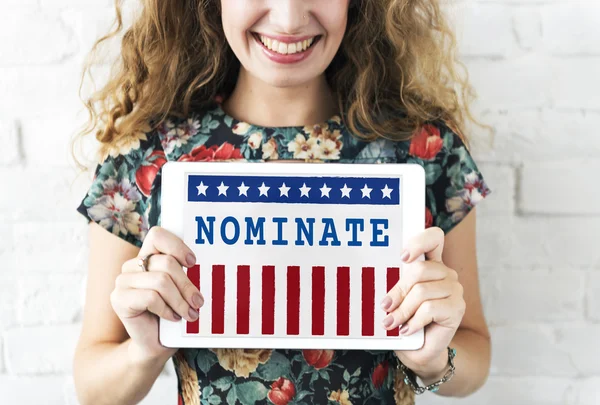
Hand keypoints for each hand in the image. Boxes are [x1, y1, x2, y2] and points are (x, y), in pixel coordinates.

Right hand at [109, 226, 203, 363]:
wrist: (154, 345)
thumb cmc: (172, 314)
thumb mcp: (181, 290)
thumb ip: (184, 273)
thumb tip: (203, 265)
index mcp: (147, 257)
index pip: (157, 235)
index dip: (177, 245)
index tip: (192, 263)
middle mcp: (132, 265)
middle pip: (166, 263)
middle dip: (187, 285)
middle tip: (198, 302)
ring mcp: (122, 281)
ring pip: (160, 281)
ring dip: (180, 300)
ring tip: (189, 313)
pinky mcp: (118, 299)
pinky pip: (150, 297)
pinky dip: (166, 309)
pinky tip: (172, 318)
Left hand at [380, 227, 464, 379]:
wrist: (420, 350)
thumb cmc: (406, 320)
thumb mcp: (398, 299)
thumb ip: (397, 285)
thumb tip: (385, 290)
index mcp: (432, 264)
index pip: (434, 238)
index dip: (419, 242)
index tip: (403, 257)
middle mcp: (446, 273)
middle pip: (419, 270)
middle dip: (398, 290)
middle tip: (386, 307)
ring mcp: (454, 290)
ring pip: (422, 292)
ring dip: (403, 310)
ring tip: (392, 322)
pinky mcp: (457, 308)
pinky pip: (429, 309)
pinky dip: (413, 321)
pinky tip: (406, 330)